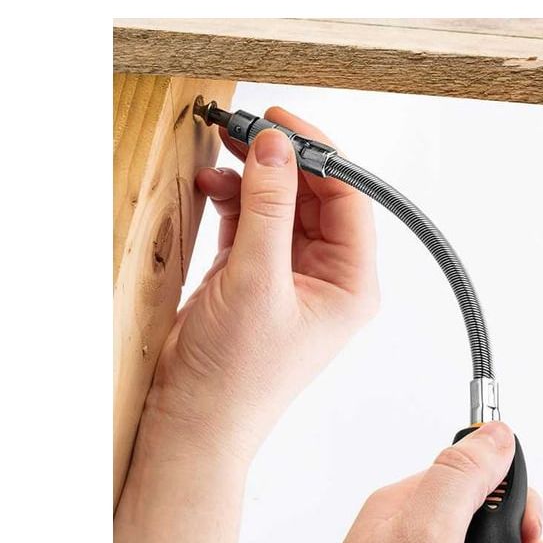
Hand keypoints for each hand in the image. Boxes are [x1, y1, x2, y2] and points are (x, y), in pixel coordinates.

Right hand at [144, 107, 377, 461]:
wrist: (192, 420)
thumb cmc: (235, 374)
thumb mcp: (255, 281)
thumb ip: (266, 208)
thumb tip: (275, 146)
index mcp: (350, 284)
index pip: (350, 200)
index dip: (320, 153)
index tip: (283, 122)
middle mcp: (327, 278)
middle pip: (315, 195)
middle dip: (283, 159)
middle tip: (247, 124)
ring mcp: (288, 276)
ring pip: (280, 204)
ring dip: (254, 175)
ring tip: (224, 145)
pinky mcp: (251, 277)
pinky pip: (251, 221)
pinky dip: (233, 199)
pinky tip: (212, 184)